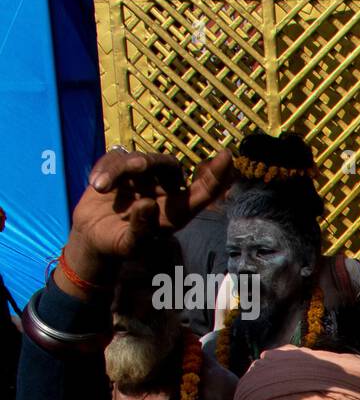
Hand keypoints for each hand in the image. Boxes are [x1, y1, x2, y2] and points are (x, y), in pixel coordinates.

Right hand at [66, 148, 232, 277]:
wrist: (92, 238)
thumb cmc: (119, 244)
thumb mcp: (129, 244)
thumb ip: (140, 229)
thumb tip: (146, 204)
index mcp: (177, 210)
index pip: (203, 190)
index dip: (217, 174)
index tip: (227, 155)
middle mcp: (164, 190)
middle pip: (169, 164)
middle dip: (152, 162)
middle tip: (135, 167)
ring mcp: (142, 178)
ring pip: (139, 159)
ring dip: (120, 168)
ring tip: (101, 187)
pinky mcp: (119, 169)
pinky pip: (115, 157)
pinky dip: (105, 168)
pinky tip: (96, 184)